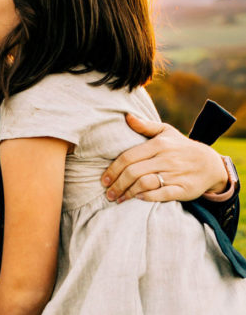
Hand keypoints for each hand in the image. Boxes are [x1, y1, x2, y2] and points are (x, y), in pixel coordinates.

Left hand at [102, 114, 226, 202]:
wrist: (210, 164)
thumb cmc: (182, 147)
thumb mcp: (166, 132)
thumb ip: (145, 126)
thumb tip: (126, 116)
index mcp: (159, 145)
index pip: (128, 157)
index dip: (113, 170)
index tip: (104, 180)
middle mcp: (166, 159)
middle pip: (133, 172)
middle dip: (117, 184)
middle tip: (108, 193)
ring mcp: (175, 174)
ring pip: (144, 184)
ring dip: (128, 193)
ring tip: (119, 198)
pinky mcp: (183, 189)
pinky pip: (160, 194)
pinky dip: (146, 197)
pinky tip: (137, 198)